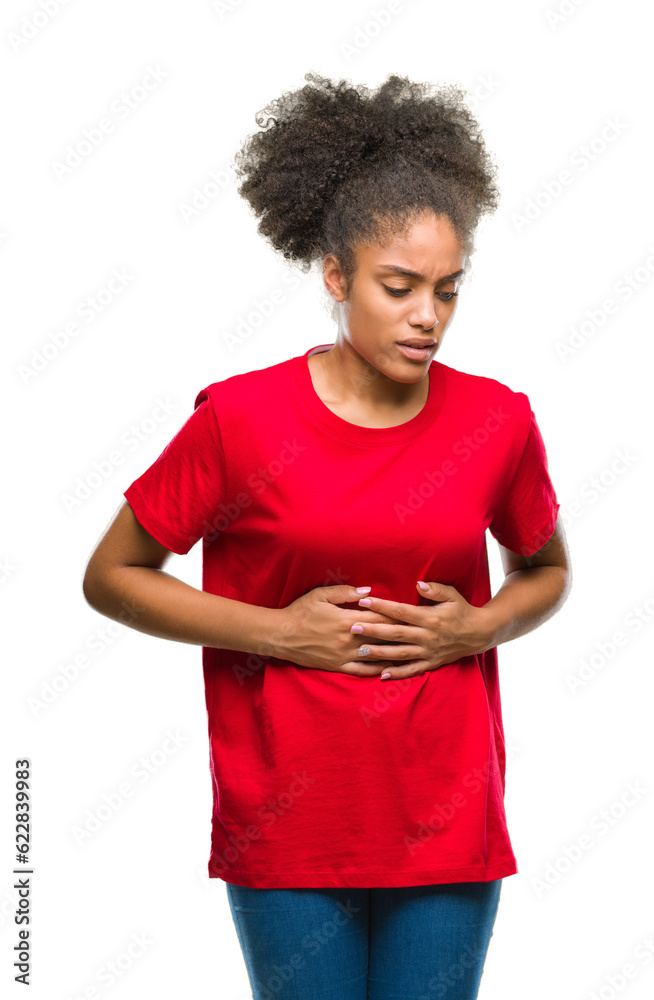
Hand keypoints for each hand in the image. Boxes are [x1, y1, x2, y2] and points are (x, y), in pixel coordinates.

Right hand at [275, 584, 408, 676]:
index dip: (397, 617)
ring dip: (394, 655)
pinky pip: (362, 671)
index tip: (413, 615)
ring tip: (412, 653)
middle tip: (419, 634)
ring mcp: (344, 655)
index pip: (379, 618)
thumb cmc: (301, 611)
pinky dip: (377, 670)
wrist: (281, 635)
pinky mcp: (337, 666)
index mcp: (346, 620)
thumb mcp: (321, 595)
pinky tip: (389, 670)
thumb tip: (368, 591)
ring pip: (375, 656)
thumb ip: (346, 592)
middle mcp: (348, 640)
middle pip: (381, 637)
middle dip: (401, 636)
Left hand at [350, 580, 493, 679]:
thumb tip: (418, 584)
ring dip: (379, 653)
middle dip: (373, 631)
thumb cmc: (462, 610)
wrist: (479, 633)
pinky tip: (381, 675)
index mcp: (430, 618)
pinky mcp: (431, 663)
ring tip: (360, 651)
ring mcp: (429, 651)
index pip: (401, 612)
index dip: (382, 606)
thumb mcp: (453, 595)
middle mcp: (427, 636)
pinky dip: (397, 674)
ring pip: (400, 654)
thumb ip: (435, 589)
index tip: (364, 601)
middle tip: (353, 628)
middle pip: (395, 634)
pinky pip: (412, 670)